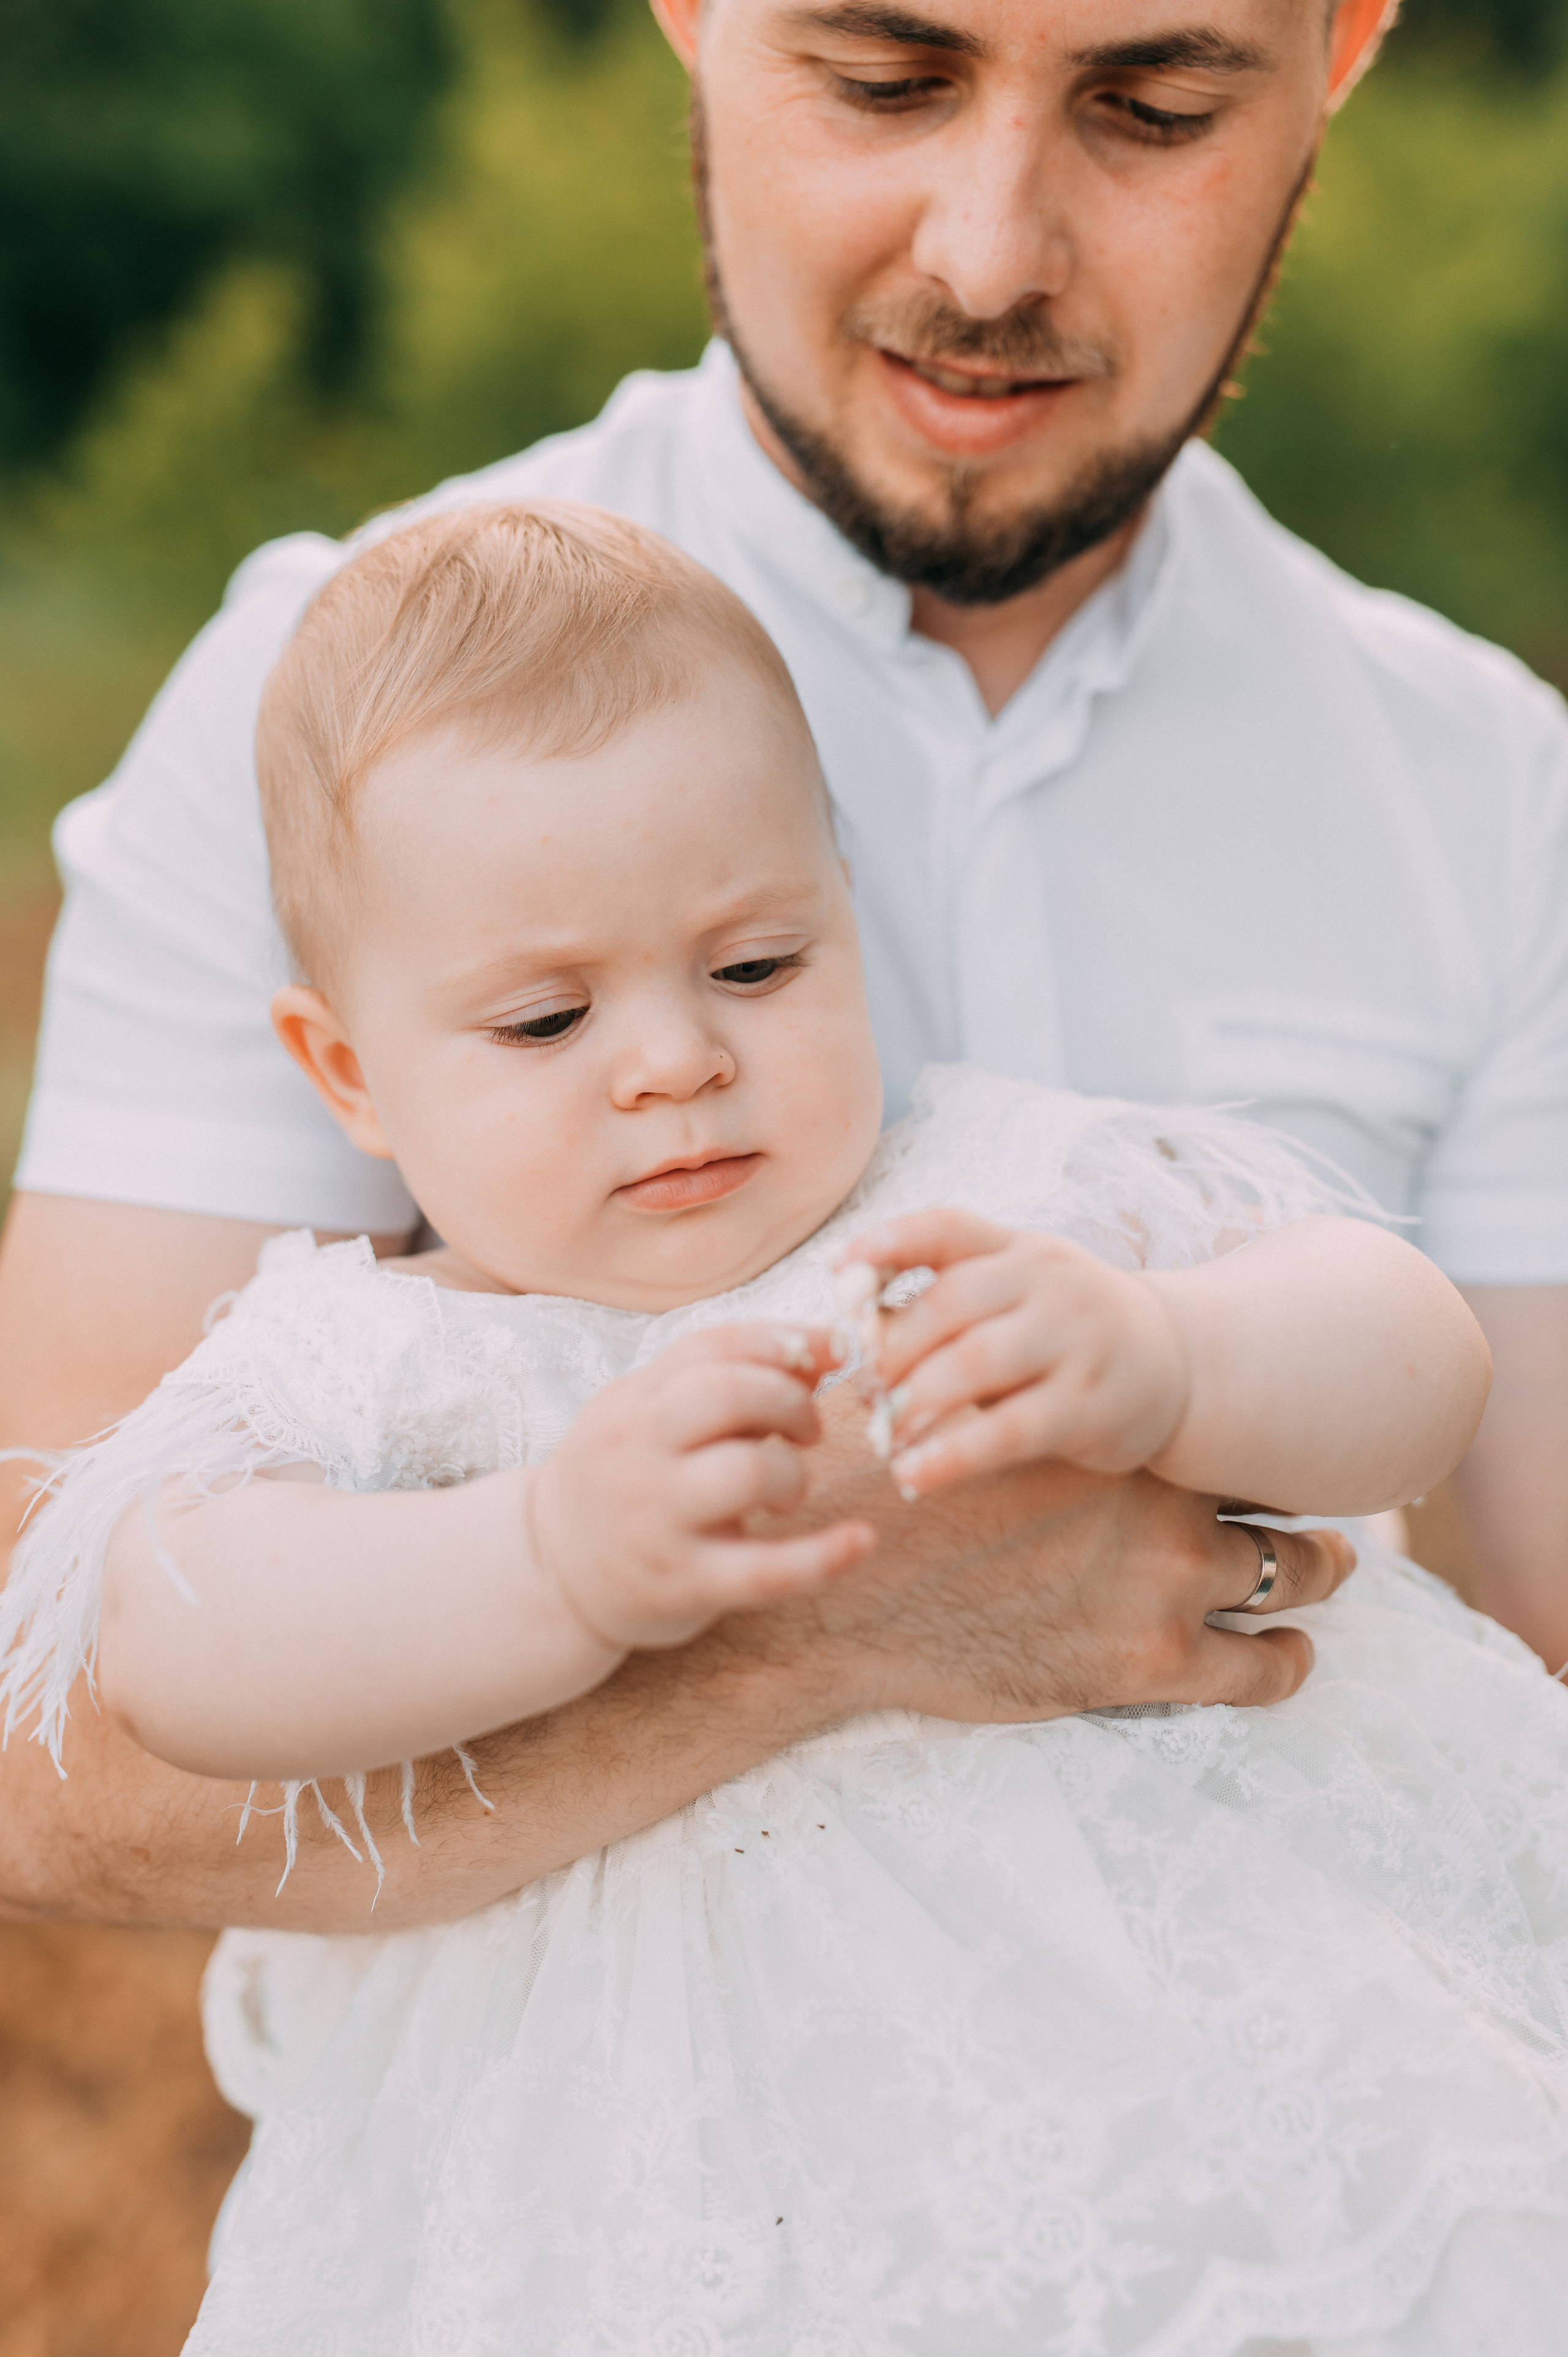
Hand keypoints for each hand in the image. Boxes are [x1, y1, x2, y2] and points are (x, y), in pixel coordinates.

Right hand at [527, 1323, 876, 1651]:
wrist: (552, 1571)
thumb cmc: (624, 1479)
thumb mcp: (650, 1414)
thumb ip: (728, 1378)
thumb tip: (829, 1348)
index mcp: (634, 1400)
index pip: (714, 1345)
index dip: (785, 1341)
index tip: (830, 1353)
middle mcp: (637, 1452)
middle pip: (727, 1394)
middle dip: (790, 1401)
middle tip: (807, 1431)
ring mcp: (657, 1519)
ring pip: (747, 1472)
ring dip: (793, 1474)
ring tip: (786, 1492)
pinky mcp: (682, 1583)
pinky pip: (764, 1569)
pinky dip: (823, 1556)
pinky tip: (861, 1542)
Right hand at [769, 1385, 1359, 1718]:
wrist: (845, 1606)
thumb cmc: (889, 1513)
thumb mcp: (953, 1426)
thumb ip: (1004, 1400)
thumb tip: (999, 1366)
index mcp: (1115, 1447)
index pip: (1215, 1441)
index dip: (1244, 1448)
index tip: (1260, 1456)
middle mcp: (1158, 1507)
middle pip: (1271, 1498)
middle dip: (1301, 1506)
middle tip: (1323, 1517)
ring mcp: (1166, 1590)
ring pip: (1292, 1575)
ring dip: (1318, 1574)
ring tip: (1330, 1572)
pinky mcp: (1155, 1670)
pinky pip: (1262, 1670)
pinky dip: (1286, 1664)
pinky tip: (1291, 1657)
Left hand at [841, 1209, 1188, 1498]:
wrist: (1178, 1362)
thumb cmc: (1065, 1329)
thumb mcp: (1016, 1293)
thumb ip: (946, 1299)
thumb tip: (854, 1325)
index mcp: (1018, 1249)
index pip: (948, 1228)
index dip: (888, 1242)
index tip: (835, 1269)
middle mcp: (1048, 1283)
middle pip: (950, 1302)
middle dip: (891, 1347)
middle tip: (859, 1388)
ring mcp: (1074, 1341)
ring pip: (975, 1363)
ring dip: (914, 1401)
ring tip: (882, 1435)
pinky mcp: (1088, 1405)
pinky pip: (1010, 1431)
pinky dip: (955, 1455)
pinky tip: (915, 1475)